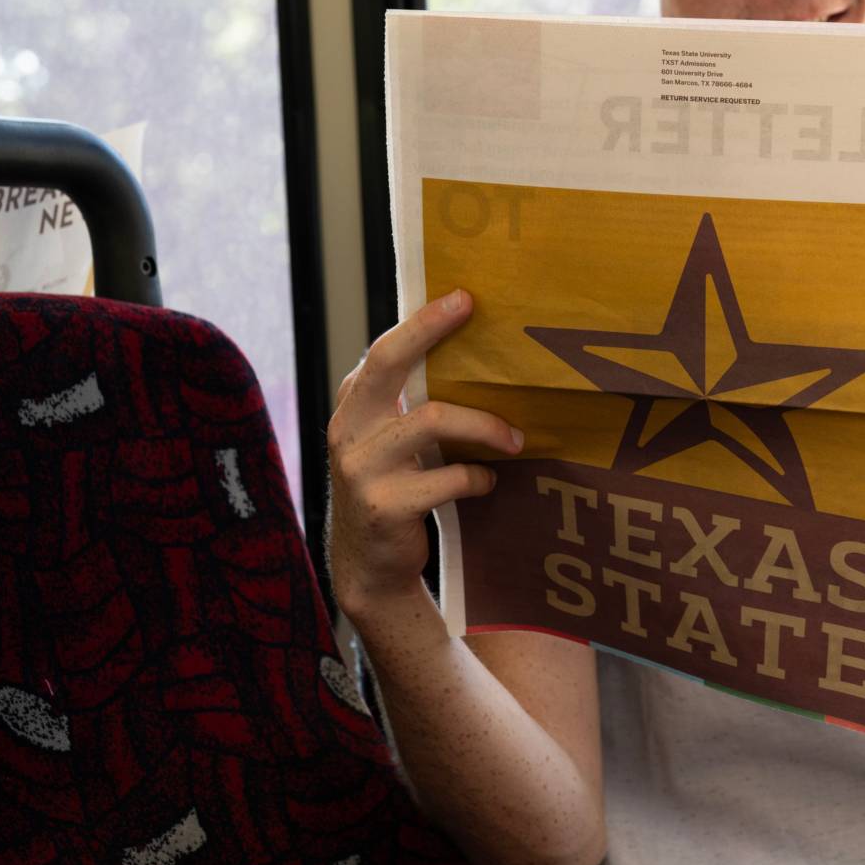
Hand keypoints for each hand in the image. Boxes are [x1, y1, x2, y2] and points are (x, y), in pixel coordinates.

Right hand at [327, 289, 524, 619]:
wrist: (369, 567)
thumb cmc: (394, 488)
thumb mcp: (389, 441)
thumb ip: (409, 403)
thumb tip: (475, 356)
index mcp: (353, 407)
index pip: (384, 351)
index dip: (422, 322)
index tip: (463, 297)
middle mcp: (348, 430)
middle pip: (389, 364)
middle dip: (430, 331)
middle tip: (474, 311)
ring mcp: (362, 468)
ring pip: (434, 419)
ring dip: (486, 426)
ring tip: (516, 440)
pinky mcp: (385, 506)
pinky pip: (449, 478)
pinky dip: (478, 478)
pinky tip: (487, 482)